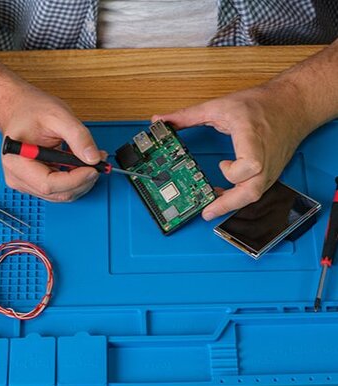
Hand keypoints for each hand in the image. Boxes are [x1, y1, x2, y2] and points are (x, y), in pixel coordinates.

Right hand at [1, 86, 104, 201]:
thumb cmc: (31, 110)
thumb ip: (78, 137)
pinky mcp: (37, 184)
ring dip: (83, 180)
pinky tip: (82, 164)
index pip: (48, 184)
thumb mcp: (59, 116)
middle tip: (98, 161)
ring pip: (63, 194)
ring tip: (92, 159)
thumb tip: (93, 158)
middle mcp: (18, 177)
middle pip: (59, 193)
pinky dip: (77, 179)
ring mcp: (27, 183)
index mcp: (17, 161)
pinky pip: (62, 189)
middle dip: (83, 180)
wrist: (20, 108)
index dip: (75, 180)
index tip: (93, 168)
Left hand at [153, 84, 310, 219]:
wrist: (292, 104)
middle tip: (206, 212)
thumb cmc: (261, 104)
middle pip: (252, 191)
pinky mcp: (270, 173)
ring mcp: (270, 168)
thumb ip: (188, 115)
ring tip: (210, 206)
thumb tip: (161, 120)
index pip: (251, 165)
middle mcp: (265, 158)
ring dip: (231, 203)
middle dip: (228, 204)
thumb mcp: (221, 106)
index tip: (221, 165)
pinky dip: (238, 196)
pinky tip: (223, 194)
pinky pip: (255, 191)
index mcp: (253, 139)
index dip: (233, 171)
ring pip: (254, 195)